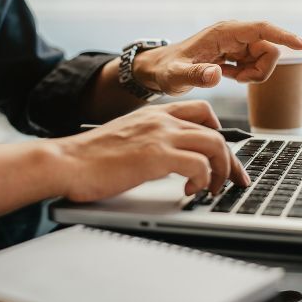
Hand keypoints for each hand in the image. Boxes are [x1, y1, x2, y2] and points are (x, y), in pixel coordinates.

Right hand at [53, 100, 249, 201]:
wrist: (67, 161)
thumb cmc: (91, 156)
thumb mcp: (128, 137)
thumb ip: (152, 139)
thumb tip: (172, 158)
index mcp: (155, 113)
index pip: (202, 111)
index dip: (219, 132)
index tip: (224, 154)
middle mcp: (162, 119)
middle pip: (215, 131)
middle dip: (231, 159)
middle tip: (234, 179)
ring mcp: (160, 135)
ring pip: (215, 145)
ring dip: (222, 170)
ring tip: (214, 188)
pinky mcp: (156, 156)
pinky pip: (200, 165)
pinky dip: (203, 180)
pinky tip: (191, 190)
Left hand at [133, 20, 301, 95]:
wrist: (159, 70)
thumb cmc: (166, 70)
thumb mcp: (177, 76)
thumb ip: (195, 76)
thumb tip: (217, 75)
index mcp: (224, 33)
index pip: (262, 29)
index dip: (285, 36)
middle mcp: (234, 34)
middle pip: (269, 48)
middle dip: (261, 69)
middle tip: (237, 81)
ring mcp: (236, 43)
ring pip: (264, 58)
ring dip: (254, 73)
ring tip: (229, 79)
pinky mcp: (236, 53)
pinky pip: (255, 64)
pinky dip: (247, 75)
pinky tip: (227, 76)